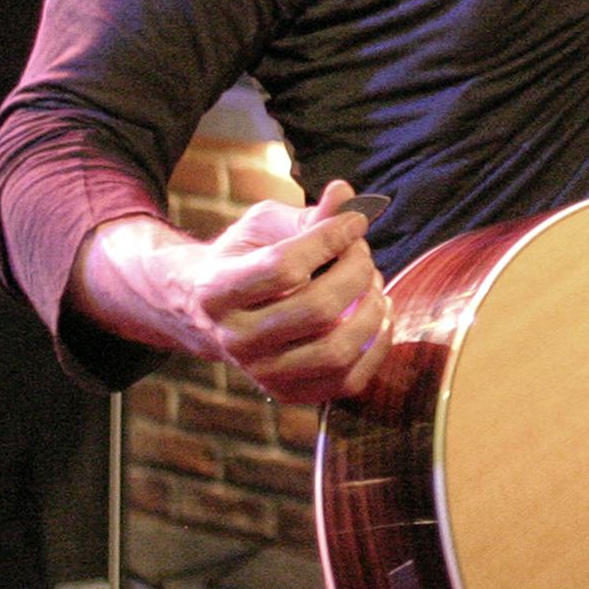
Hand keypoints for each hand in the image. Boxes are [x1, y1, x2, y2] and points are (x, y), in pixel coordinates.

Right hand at [75, 181, 387, 407]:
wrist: (210, 315)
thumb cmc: (245, 259)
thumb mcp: (264, 227)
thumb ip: (307, 214)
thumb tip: (346, 194)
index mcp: (218, 290)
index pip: (285, 267)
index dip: (331, 238)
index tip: (355, 221)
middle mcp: (234, 339)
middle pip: (317, 308)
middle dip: (356, 271)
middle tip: (364, 252)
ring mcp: (261, 373)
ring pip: (336, 350)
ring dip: (371, 309)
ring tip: (373, 283)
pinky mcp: (288, 394)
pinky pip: (349, 381)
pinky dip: (377, 347)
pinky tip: (378, 315)